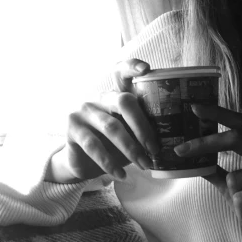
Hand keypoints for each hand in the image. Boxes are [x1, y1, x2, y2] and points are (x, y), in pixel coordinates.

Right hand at [46, 59, 159, 182]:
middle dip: (143, 127)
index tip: (146, 69)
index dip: (133, 66)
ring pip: (111, 127)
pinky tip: (122, 174)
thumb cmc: (113, 146)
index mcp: (116, 95)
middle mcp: (99, 98)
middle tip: (155, 150)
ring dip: (131, 149)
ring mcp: (84, 111)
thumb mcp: (129, 136)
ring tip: (144, 165)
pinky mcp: (72, 128)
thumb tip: (169, 140)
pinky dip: (110, 163)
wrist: (82, 163)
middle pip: (124, 102)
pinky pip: (94, 146)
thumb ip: (142, 130)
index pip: (122, 72)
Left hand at [174, 104, 241, 241]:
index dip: (219, 113)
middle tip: (180, 150)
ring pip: (234, 178)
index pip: (241, 123)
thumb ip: (216, 171)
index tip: (194, 107)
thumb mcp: (233, 188)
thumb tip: (190, 158)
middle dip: (205, 144)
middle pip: (235, 138)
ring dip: (235, 200)